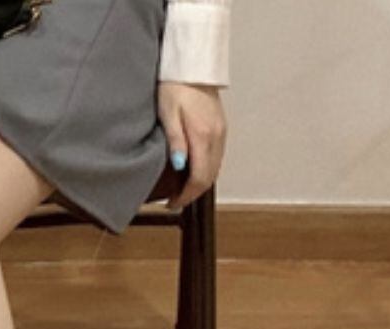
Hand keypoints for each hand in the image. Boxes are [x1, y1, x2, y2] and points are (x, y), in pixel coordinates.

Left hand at [157, 81, 226, 208]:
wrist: (192, 65)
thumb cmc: (175, 86)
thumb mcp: (168, 113)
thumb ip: (176, 141)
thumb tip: (179, 166)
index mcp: (203, 135)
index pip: (200, 178)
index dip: (186, 195)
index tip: (173, 203)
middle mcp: (217, 136)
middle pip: (210, 176)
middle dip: (193, 192)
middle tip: (176, 200)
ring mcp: (221, 132)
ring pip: (215, 167)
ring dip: (201, 181)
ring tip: (182, 188)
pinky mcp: (221, 127)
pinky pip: (217, 155)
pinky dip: (207, 168)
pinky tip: (194, 168)